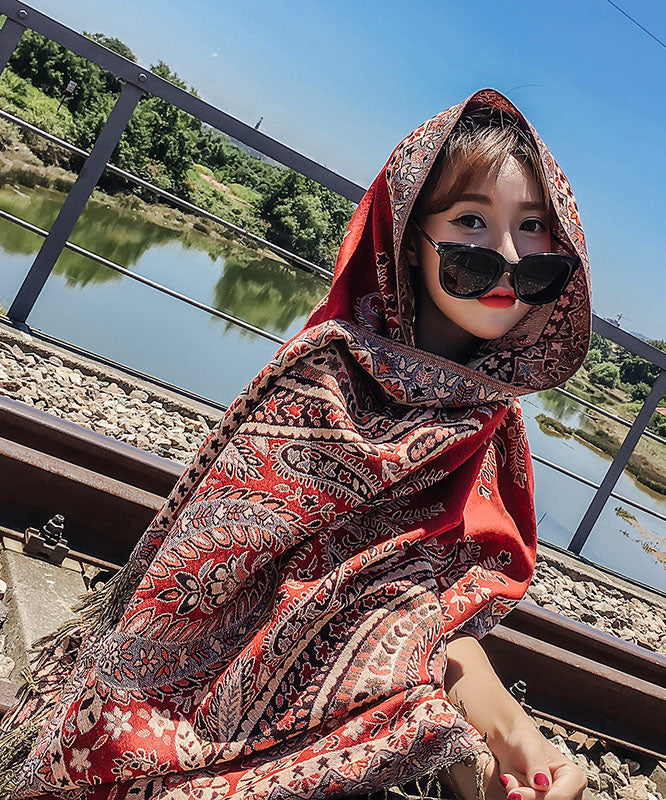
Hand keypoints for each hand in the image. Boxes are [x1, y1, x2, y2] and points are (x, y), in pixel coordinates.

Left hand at [439, 723, 585, 799]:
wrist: (505, 741)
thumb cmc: (518, 736)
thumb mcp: (526, 743)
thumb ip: (534, 761)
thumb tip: (543, 781)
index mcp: (572, 776)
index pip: (565, 796)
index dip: (545, 798)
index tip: (518, 793)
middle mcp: (565, 792)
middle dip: (530, 799)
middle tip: (511, 790)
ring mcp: (549, 799)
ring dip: (522, 799)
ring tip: (509, 784)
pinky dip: (517, 798)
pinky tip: (506, 786)